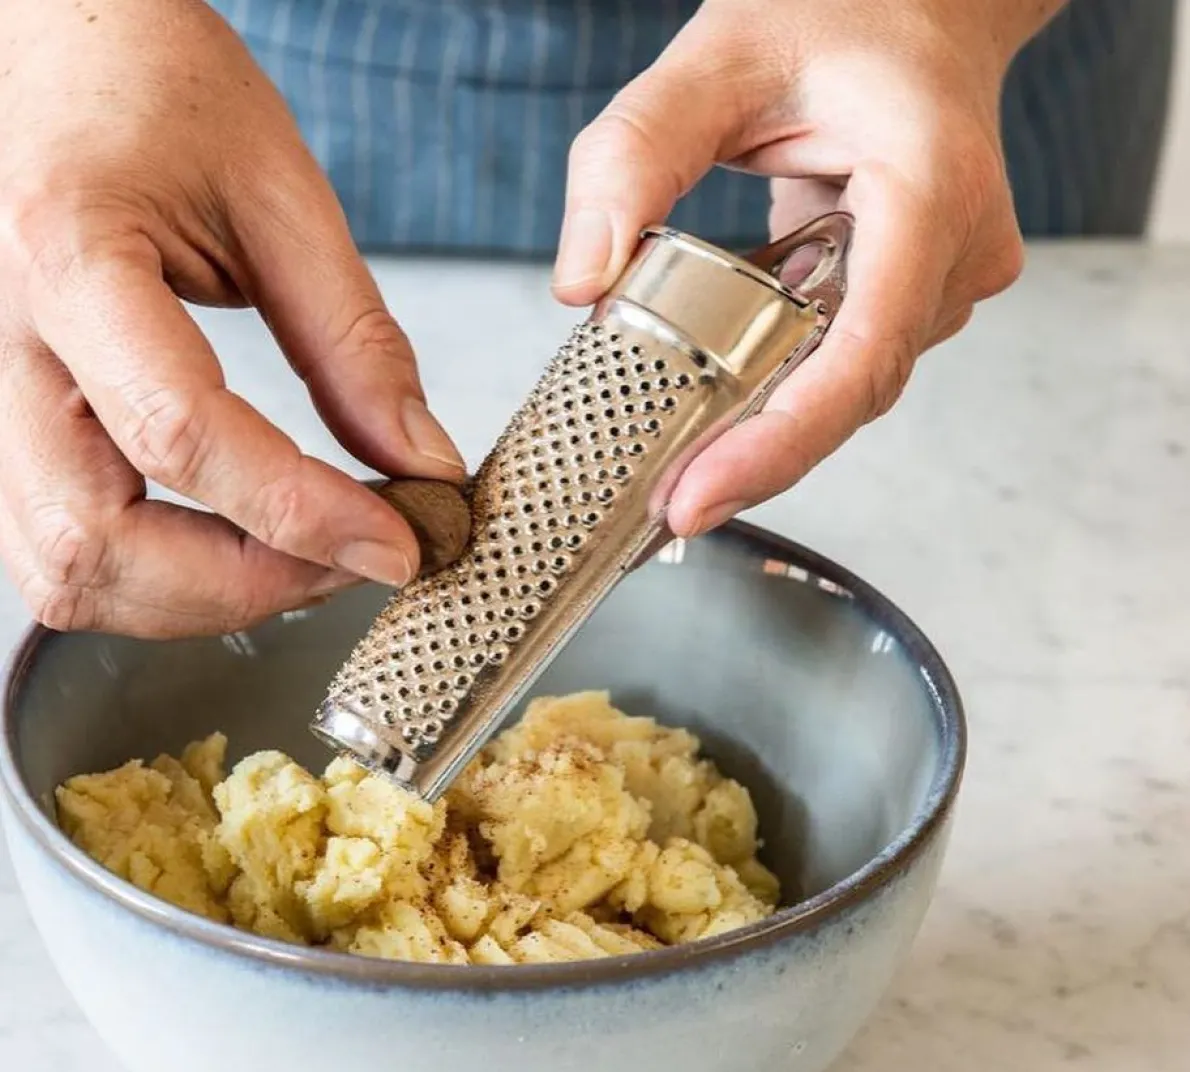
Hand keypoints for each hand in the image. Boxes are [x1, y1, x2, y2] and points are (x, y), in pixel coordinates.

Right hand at [0, 0, 462, 636]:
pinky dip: (154, 587)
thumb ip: (353, 341)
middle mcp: (4, 343)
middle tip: (353, 560)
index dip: (300, 514)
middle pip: (93, 540)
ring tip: (303, 561)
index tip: (398, 543)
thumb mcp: (279, 191)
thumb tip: (423, 468)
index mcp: (70, 255)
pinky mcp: (7, 429)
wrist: (62, 48)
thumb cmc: (154, 89)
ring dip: (195, 603)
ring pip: (63, 570)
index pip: (179, 432)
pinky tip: (233, 552)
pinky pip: (59, 555)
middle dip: (242, 585)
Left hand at [554, 0, 1047, 535]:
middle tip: (670, 508)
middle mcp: (959, 251)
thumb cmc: (839, 12)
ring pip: (852, 384)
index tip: (699, 499)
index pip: (862, 354)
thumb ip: (635, 153)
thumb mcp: (717, 56)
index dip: (780, 445)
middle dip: (760, 455)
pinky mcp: (924, 296)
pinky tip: (727, 410)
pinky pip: (850, 360)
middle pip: (853, 391)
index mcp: (928, 189)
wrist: (923, 1)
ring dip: (772, 421)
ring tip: (684, 468)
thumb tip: (581, 280)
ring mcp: (951, 281)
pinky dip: (786, 385)